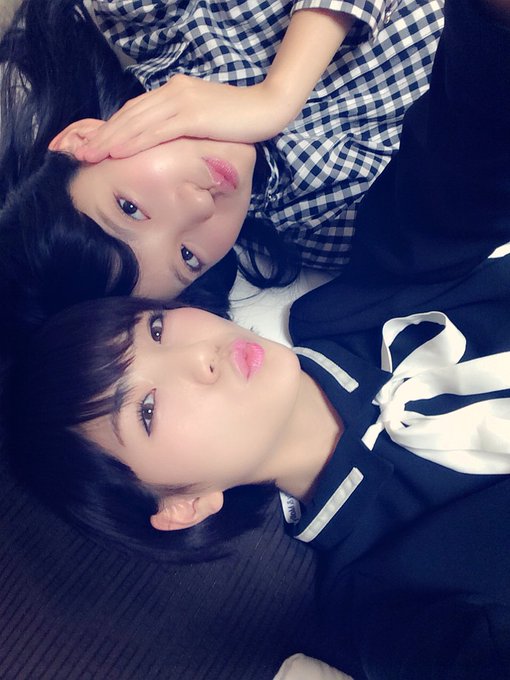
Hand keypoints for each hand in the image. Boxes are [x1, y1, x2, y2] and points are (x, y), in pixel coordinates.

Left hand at [76, 74, 293, 162]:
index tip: (93, 144)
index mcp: (173, 92)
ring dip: (111, 140)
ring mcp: (182, 102)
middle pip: (130, 115)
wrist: (269, 106)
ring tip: (90, 155)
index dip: (111, 128)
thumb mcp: (205, 120)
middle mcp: (173, 92)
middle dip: (102, 135)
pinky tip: (118, 152)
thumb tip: (167, 144)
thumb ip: (183, 125)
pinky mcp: (194, 115)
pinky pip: (157, 131)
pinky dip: (135, 141)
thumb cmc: (240, 118)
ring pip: (138, 122)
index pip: (135, 111)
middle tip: (79, 152)